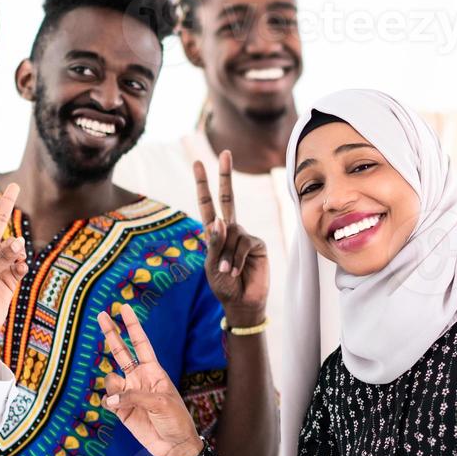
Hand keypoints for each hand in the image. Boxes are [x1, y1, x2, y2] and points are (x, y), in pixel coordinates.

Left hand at [0, 174, 26, 348]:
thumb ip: (0, 259)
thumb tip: (19, 242)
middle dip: (7, 204)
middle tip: (15, 185)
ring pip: (14, 246)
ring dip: (17, 251)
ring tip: (16, 260)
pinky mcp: (11, 277)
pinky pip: (21, 264)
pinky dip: (22, 267)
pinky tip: (19, 272)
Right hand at [96, 305, 203, 455]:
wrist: (174, 446)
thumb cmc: (175, 420)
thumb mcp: (161, 403)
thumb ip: (134, 396)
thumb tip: (110, 398)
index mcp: (153, 371)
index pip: (140, 343)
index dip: (132, 326)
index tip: (124, 308)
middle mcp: (139, 378)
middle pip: (120, 351)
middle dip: (111, 333)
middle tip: (100, 314)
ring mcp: (128, 393)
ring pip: (110, 380)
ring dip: (114, 388)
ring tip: (123, 401)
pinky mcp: (121, 410)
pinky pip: (108, 400)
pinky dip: (110, 403)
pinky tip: (118, 408)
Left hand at [194, 150, 268, 325]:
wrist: (241, 302)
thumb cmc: (223, 285)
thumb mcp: (210, 264)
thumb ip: (213, 242)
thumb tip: (219, 220)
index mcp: (214, 232)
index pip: (207, 204)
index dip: (203, 184)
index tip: (199, 163)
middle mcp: (230, 229)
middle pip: (226, 198)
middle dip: (225, 176)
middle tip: (225, 153)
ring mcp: (244, 236)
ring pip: (232, 232)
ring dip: (226, 254)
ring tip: (226, 272)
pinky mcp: (257, 244)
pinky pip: (243, 244)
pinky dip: (236, 259)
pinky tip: (236, 272)